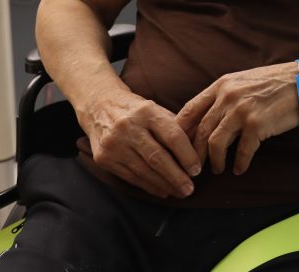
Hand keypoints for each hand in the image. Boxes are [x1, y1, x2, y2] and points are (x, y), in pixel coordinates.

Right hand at [76, 88, 200, 198]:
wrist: (99, 106)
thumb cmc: (138, 111)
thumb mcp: (157, 110)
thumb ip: (177, 127)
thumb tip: (199, 149)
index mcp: (147, 111)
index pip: (172, 136)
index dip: (187, 155)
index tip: (197, 170)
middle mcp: (128, 127)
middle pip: (157, 157)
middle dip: (176, 176)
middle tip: (190, 189)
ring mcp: (113, 144)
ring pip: (143, 170)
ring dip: (164, 185)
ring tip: (180, 192)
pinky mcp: (103, 158)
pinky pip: (130, 177)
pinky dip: (149, 186)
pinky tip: (163, 191)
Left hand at [176, 62, 298, 175]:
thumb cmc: (275, 83)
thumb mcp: (244, 81)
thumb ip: (224, 95)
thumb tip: (207, 117)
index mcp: (222, 85)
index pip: (190, 109)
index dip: (180, 131)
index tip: (177, 146)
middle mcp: (228, 97)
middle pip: (200, 131)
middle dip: (195, 153)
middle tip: (195, 166)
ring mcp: (241, 111)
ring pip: (215, 143)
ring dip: (214, 161)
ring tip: (217, 169)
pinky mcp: (257, 125)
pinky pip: (241, 151)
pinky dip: (239, 163)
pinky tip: (239, 169)